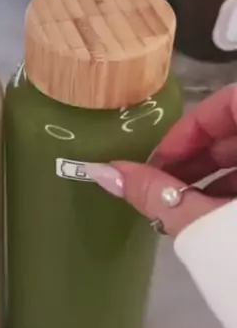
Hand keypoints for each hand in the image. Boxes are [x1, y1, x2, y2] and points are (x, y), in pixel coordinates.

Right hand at [91, 84, 236, 237]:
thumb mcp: (205, 226)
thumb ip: (157, 195)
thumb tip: (104, 172)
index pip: (230, 101)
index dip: (191, 128)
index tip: (163, 164)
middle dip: (198, 157)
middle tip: (167, 189)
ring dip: (216, 176)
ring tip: (187, 209)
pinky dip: (236, 192)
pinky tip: (217, 224)